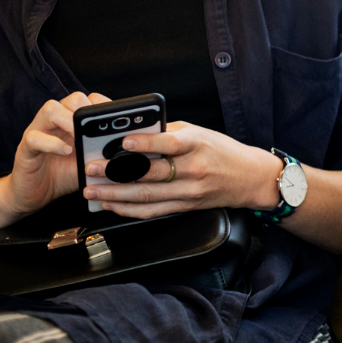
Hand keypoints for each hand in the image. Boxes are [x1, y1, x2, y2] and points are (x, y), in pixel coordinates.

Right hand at [0, 91, 108, 216]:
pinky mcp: (25, 147)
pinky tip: (65, 151)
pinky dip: (52, 143)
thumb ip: (104, 153)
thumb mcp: (90, 163)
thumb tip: (127, 150)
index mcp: (73, 121)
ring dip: (69, 121)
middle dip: (87, 110)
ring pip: (50, 109)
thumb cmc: (64, 174)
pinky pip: (35, 137)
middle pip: (72, 99)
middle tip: (95, 129)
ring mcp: (39, 131)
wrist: (35, 194)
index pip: (89, 100)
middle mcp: (56, 121)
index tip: (115, 118)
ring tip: (80, 137)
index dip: (103, 105)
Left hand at [83, 121, 280, 218]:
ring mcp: (190, 191)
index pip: (170, 144)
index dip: (146, 144)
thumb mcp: (201, 133)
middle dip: (116, 173)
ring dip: (115, 195)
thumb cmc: (222, 151)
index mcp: (198, 144)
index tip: (123, 142)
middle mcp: (194, 169)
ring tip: (92, 191)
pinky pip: (153, 210)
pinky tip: (111, 205)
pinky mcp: (186, 206)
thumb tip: (135, 132)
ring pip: (147, 196)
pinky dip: (129, 209)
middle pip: (151, 173)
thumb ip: (169, 132)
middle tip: (91, 169)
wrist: (250, 177)